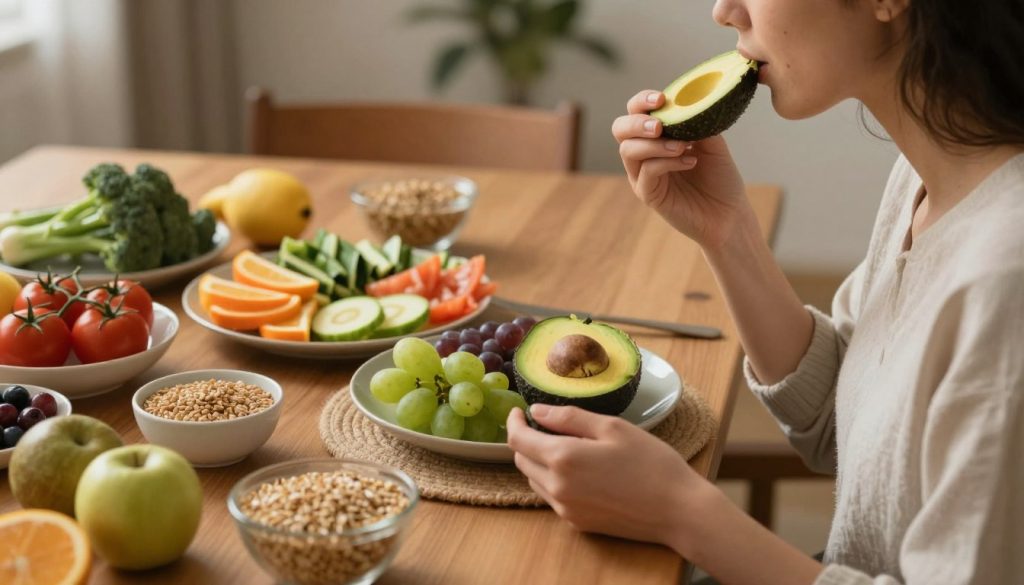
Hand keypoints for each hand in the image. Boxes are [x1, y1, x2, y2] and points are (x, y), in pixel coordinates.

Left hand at [507, 404, 709, 545]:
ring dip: (538, 462)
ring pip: (535, 480)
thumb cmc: (650, 462)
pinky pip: (552, 497)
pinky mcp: (577, 523)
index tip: (519, 411)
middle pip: (522, 461)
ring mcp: (566, 509)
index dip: (514, 422)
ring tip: (564, 446)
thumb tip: (537, 412)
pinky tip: (578, 471)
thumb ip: (569, 418)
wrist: (678, 510)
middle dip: (526, 441)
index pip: (518, 440)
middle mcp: (557, 488)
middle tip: (544, 425)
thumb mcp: (612, 427)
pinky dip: (553, 481)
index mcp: (563, 459)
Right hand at [612, 90, 753, 250]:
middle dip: (636, 122)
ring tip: (681, 146)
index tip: (661, 99)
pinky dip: (666, 162)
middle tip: (658, 126)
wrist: (729, 213)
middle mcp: (644, 154)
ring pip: (628, 151)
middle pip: (620, 129)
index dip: (642, 101)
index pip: (635, 112)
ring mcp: (643, 175)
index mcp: (656, 136)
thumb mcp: (712, 143)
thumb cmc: (720, 178)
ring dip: (654, 144)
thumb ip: (698, 122)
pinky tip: (690, 161)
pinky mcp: (648, 194)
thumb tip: (688, 105)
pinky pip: (646, 172)